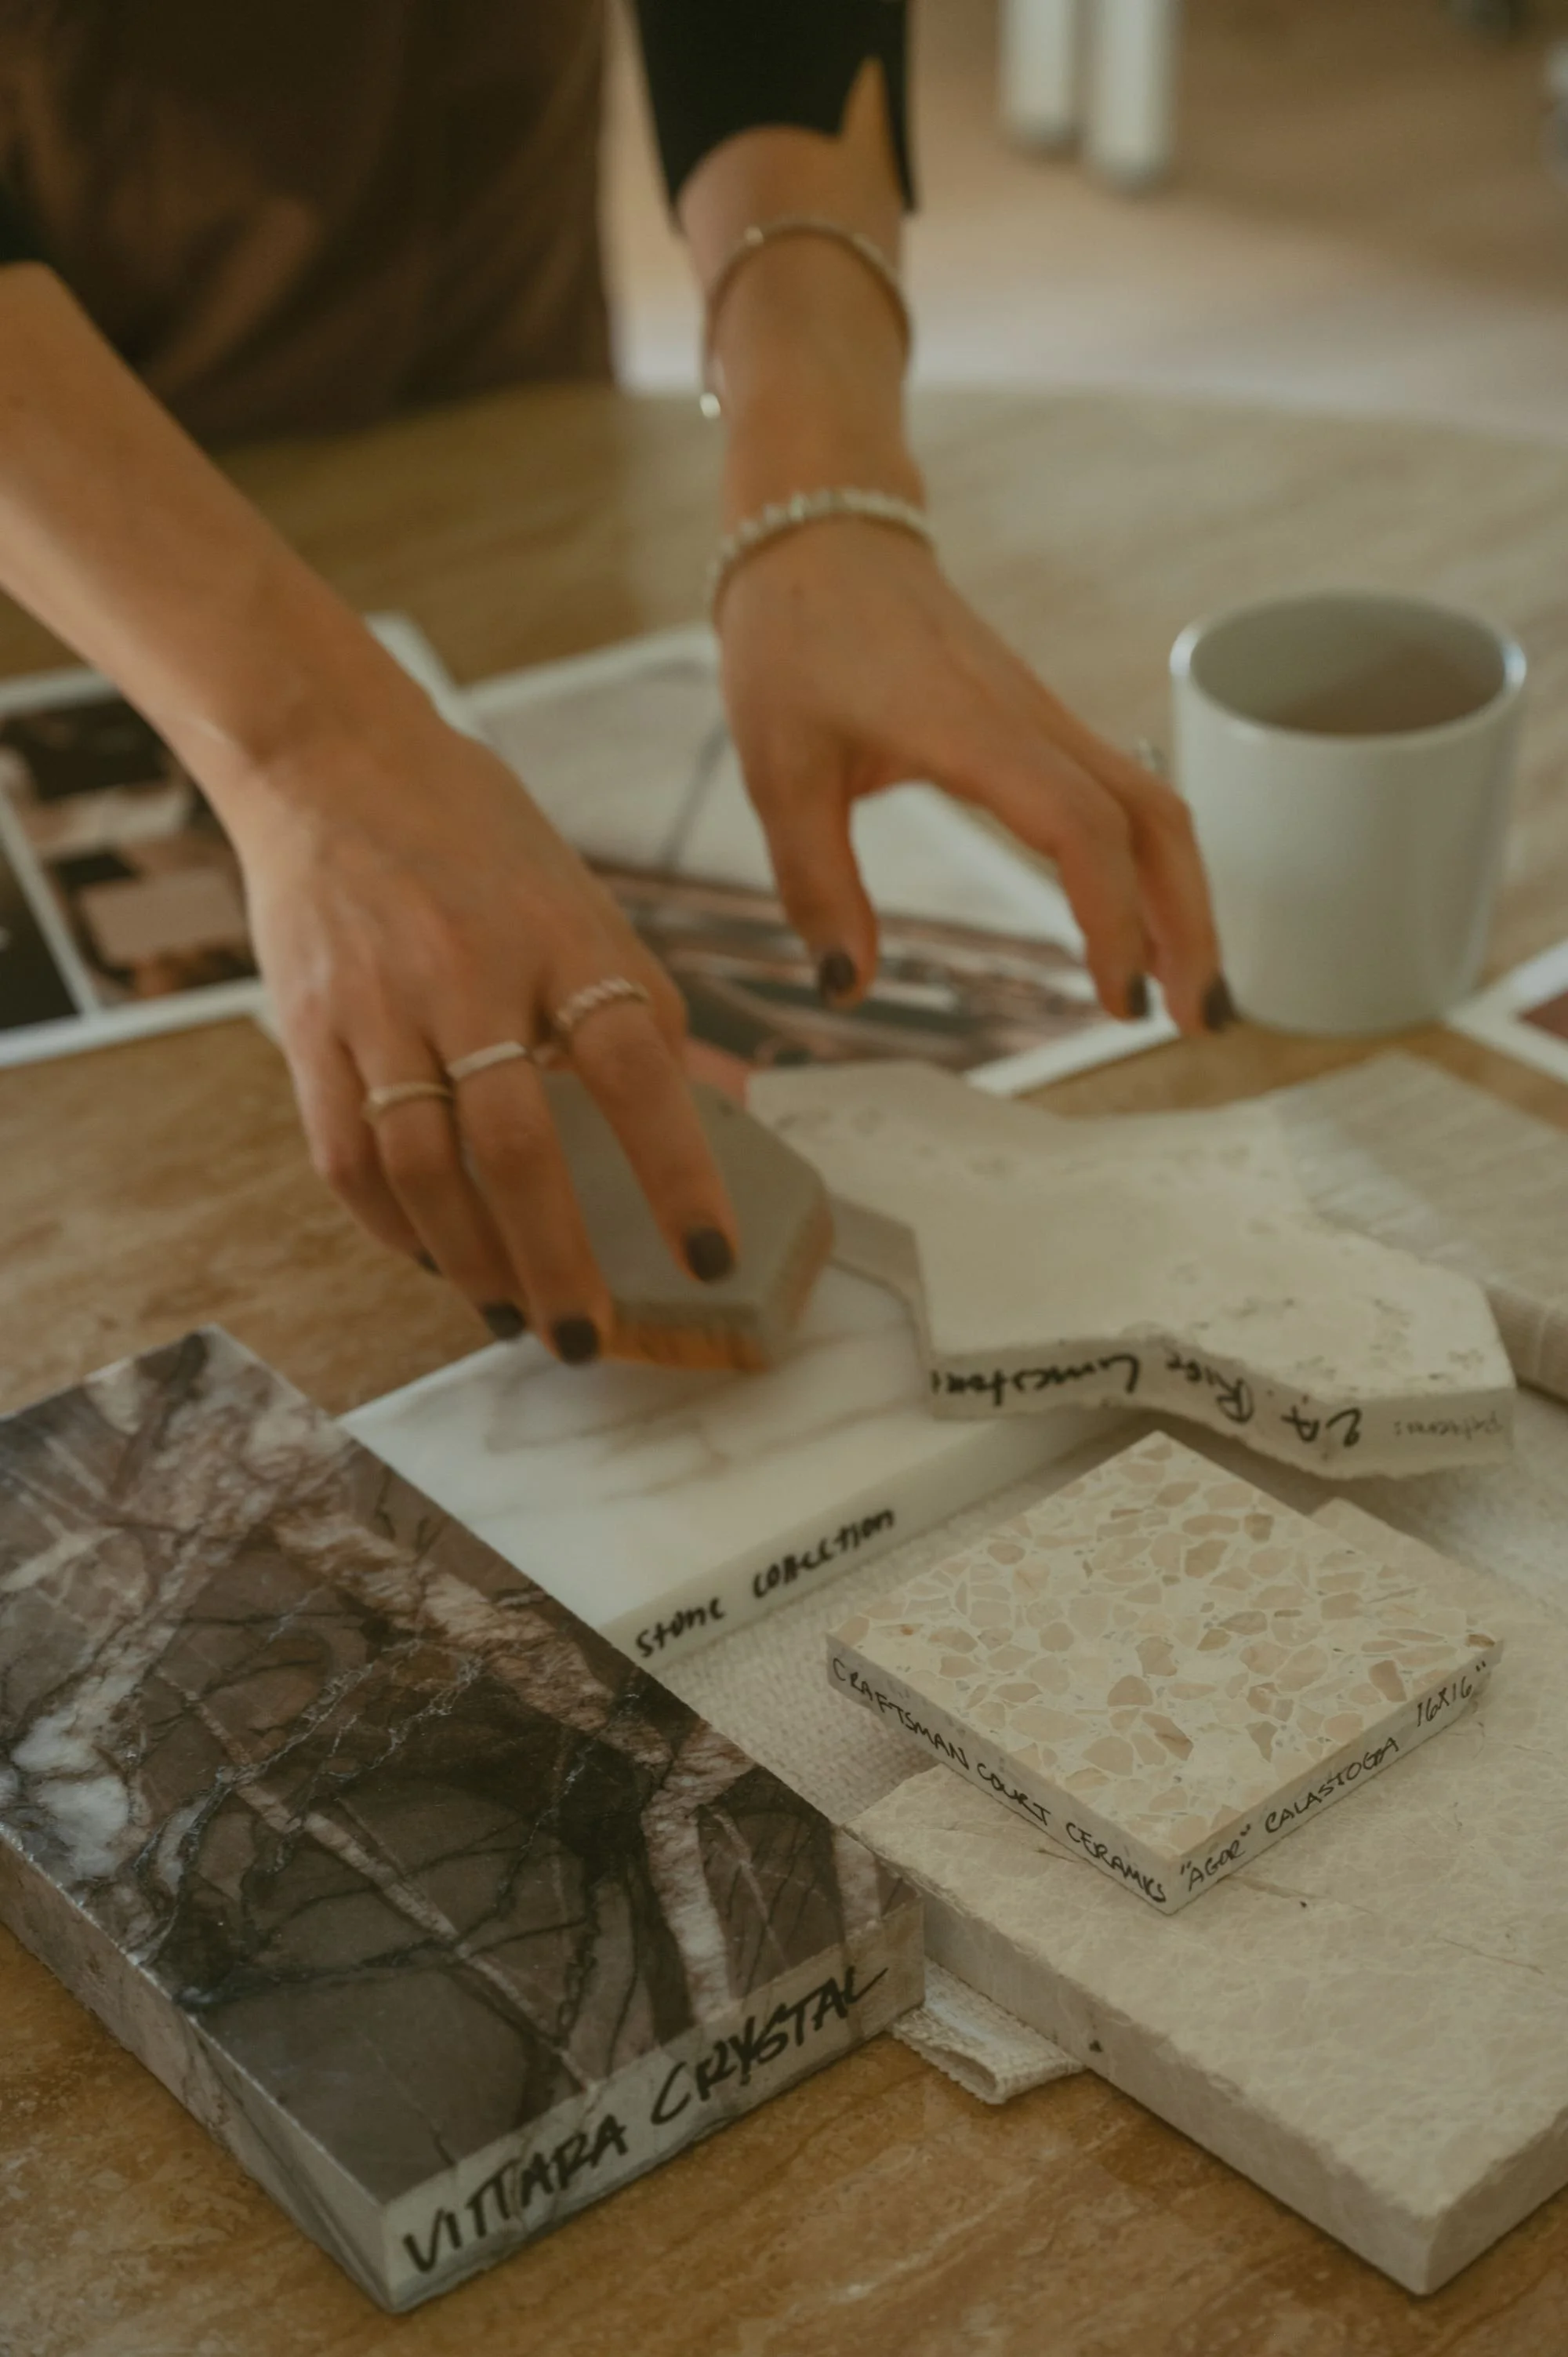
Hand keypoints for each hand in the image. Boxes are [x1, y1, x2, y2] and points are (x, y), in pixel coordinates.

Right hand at [231, 694, 738, 1358]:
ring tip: (513, 1315)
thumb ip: (643, 1006)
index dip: (678, 1169)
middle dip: (557, 1258)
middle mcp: (471, 973)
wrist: (330, 760)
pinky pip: (346, 1153)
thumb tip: (731, 1104)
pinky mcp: (310, 1027)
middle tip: (587, 1337)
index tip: (708, 1254)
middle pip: (517, 1144)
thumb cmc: (477, 836)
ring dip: (473, 1260)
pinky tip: (432, 1261)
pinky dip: (392, 1226)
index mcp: (563, 936)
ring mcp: (381, 1004)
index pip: (634, 1067)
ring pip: (424, 1166)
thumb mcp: (582, 899)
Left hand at [717, 517, 1227, 1031]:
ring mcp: (1046, 716)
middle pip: (1155, 819)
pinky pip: (1123, 792)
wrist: (819, 530)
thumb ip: (814, 882)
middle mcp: (1031, 719)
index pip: (1081, 828)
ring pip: (1155, 803)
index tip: (1118, 1000)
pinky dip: (1149, 862)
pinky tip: (1141, 922)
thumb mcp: (775, 769)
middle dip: (1188, 921)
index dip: (1113, 917)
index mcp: (970, 728)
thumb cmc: (794, 638)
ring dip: (1182, 894)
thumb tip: (844, 985)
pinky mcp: (1042, 720)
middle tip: (1197, 1018)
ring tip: (1186, 987)